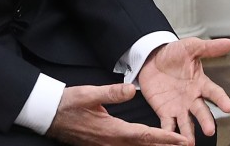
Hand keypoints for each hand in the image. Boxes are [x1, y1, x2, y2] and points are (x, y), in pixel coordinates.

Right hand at [45, 83, 188, 144]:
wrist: (48, 115)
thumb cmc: (69, 103)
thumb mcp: (89, 93)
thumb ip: (111, 92)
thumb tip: (131, 89)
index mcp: (112, 130)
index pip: (144, 136)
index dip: (164, 139)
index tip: (180, 140)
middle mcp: (111, 142)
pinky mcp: (101, 145)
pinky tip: (146, 145)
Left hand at [138, 37, 229, 142]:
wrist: (151, 59)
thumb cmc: (174, 53)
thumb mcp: (191, 47)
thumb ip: (210, 48)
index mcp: (200, 83)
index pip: (214, 92)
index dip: (221, 99)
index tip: (228, 107)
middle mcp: (192, 98)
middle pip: (201, 111)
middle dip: (205, 121)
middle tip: (210, 131)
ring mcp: (178, 107)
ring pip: (186, 122)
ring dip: (188, 133)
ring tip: (189, 143)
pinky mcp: (164, 112)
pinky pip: (167, 125)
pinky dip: (168, 133)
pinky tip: (170, 141)